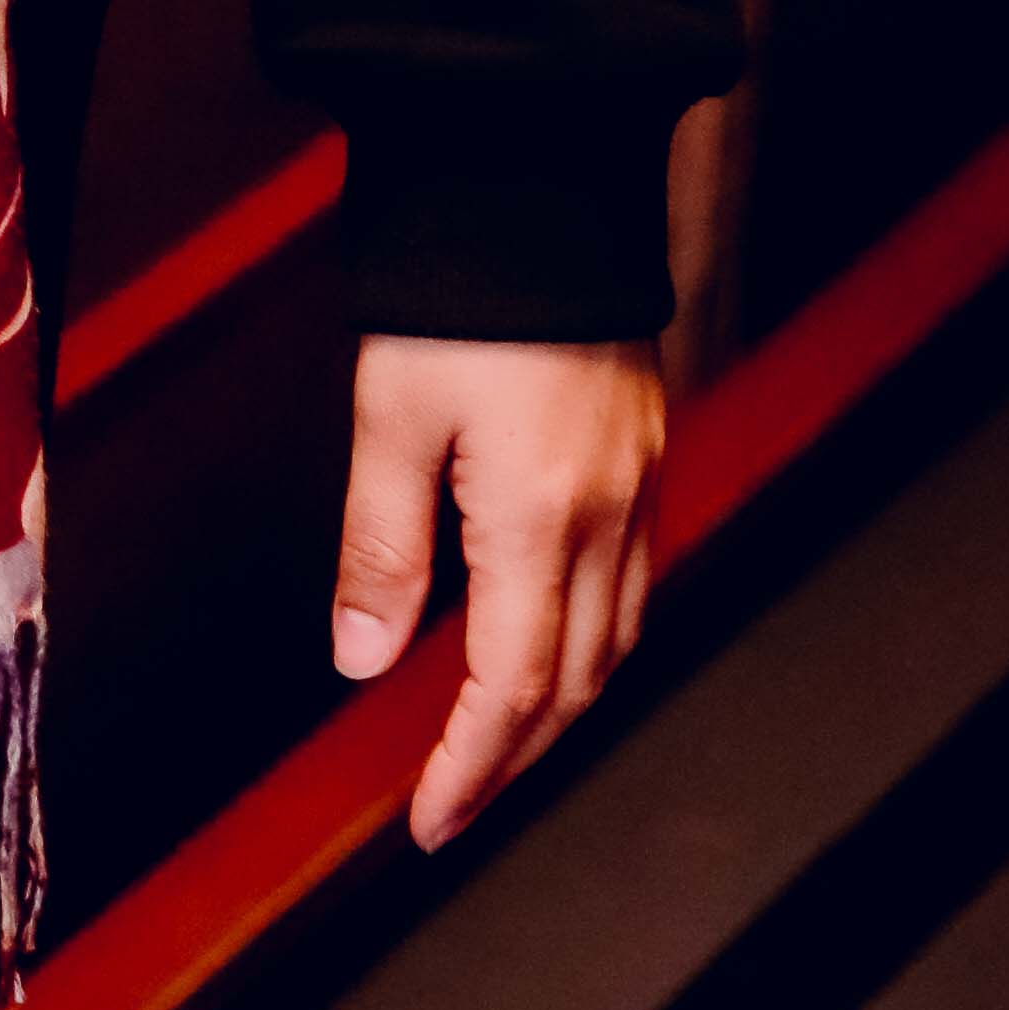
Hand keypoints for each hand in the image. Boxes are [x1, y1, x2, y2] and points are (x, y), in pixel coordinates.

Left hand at [330, 330, 665, 853]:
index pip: (513, 685)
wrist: (539, 184)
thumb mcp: (389, 417)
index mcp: (538, 517)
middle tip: (455, 806)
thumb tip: (362, 662)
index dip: (472, 766)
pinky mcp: (647, 452)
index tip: (430, 825)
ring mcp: (640, 485)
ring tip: (495, 746)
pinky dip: (591, 640)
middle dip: (514, 756)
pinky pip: (633, 582)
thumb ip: (381, 546)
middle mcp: (607, 516)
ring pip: (616, 639)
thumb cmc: (453, 294)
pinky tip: (551, 643)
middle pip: (576, 681)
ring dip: (559, 707)